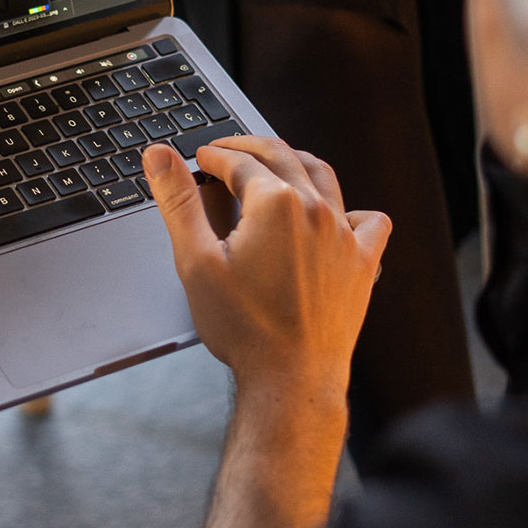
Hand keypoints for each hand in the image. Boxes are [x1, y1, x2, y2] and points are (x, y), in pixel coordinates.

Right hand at [143, 137, 390, 398]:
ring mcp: (344, 234)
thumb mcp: (196, 260)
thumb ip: (178, 201)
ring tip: (272, 167)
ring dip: (294, 163)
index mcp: (276, 203)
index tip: (200, 158)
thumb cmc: (243, 327)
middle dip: (249, 148)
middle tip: (226, 152)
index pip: (239, 161)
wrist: (291, 379)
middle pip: (282, 157)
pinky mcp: (363, 262)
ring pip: (323, 176)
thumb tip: (160, 156)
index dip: (214, 155)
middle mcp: (316, 209)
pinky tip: (335, 216)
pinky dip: (350, 209)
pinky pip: (368, 220)